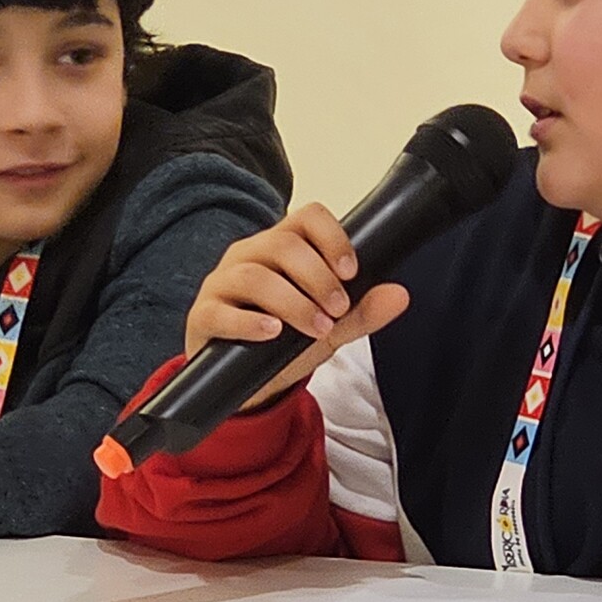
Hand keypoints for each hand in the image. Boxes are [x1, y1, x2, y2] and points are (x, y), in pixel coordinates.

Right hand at [184, 202, 410, 410]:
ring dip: (293, 302)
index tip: (351, 272)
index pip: (307, 218)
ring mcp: (221, 284)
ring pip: (254, 276)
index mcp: (280, 247)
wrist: (248, 384)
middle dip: (318, 278)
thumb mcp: (330, 328)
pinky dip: (249, 322)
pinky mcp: (203, 316)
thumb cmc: (285, 343)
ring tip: (316, 327)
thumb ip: (362, 312)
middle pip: (282, 245)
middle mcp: (249, 256)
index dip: (332, 238)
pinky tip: (272, 332)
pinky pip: (220, 311)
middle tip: (338, 309)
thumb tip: (399, 295)